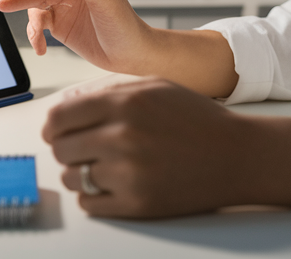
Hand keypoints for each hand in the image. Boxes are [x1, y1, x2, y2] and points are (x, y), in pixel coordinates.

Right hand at [0, 0, 153, 73]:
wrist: (129, 55)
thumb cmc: (124, 24)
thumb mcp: (108, 3)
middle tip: (2, 4)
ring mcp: (65, 4)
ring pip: (36, 8)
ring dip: (33, 25)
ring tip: (36, 39)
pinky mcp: (60, 23)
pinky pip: (39, 25)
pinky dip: (36, 36)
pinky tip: (41, 49)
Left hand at [44, 78, 251, 217]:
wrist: (237, 156)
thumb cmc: (196, 119)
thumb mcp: (154, 87)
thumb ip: (109, 92)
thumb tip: (68, 105)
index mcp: (124, 103)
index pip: (60, 117)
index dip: (53, 126)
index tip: (57, 132)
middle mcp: (122, 136)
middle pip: (61, 149)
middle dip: (67, 148)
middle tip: (83, 149)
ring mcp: (129, 173)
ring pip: (72, 177)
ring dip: (80, 173)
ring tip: (102, 167)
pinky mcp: (137, 203)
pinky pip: (89, 203)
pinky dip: (94, 195)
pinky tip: (112, 184)